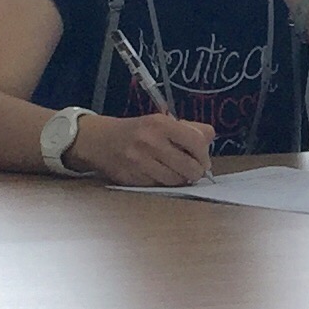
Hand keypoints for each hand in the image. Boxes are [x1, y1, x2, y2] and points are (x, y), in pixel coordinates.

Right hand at [68, 109, 214, 187]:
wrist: (99, 140)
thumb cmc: (136, 131)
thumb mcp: (161, 121)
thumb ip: (189, 128)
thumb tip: (210, 137)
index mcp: (160, 124)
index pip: (197, 142)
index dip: (204, 155)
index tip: (203, 159)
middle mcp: (150, 142)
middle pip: (190, 167)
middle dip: (196, 172)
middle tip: (193, 169)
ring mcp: (140, 162)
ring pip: (176, 181)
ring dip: (181, 179)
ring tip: (176, 171)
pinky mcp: (132, 178)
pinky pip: (159, 187)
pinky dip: (164, 183)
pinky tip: (159, 174)